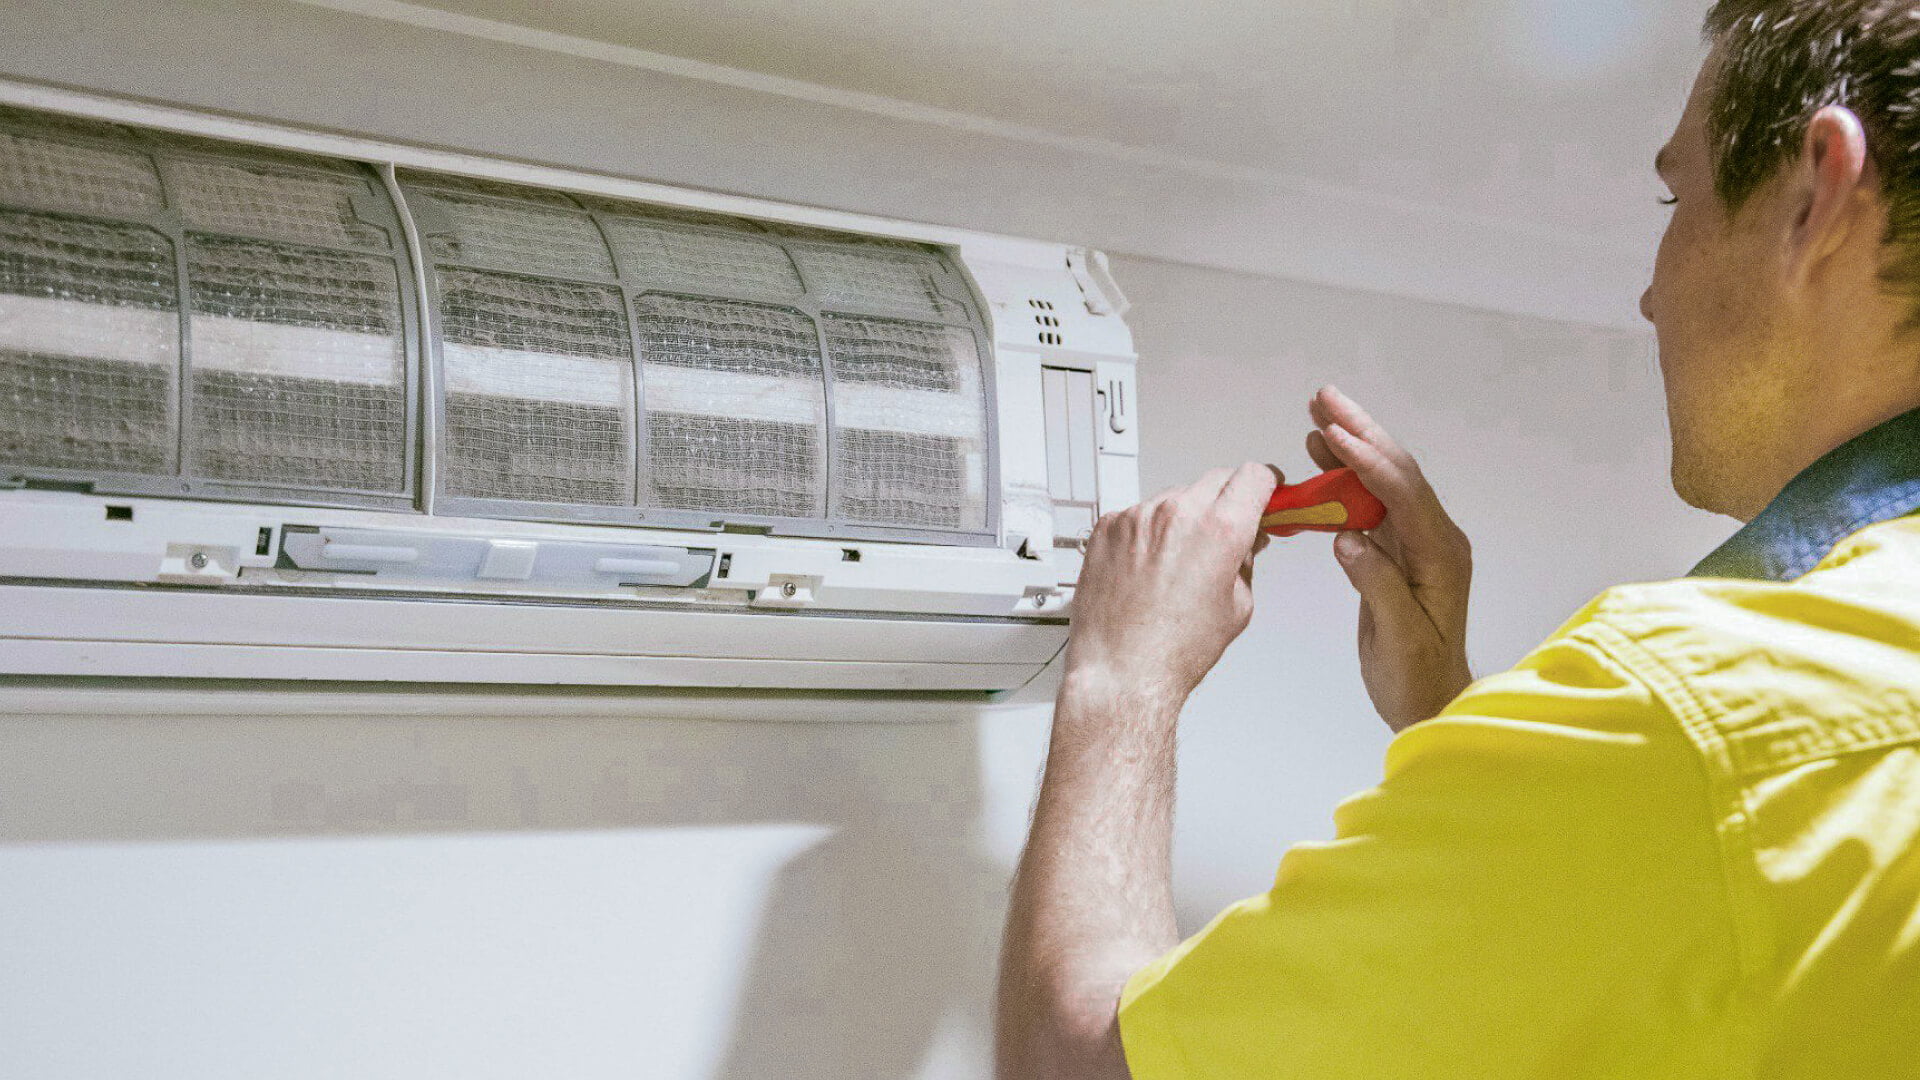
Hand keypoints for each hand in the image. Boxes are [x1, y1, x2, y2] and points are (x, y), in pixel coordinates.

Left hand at [1063, 462, 1279, 703]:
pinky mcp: (1108, 526)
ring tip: (1179, 562)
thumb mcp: (1237, 607)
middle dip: (1228, 500)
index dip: (1266, 485)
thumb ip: (1246, 562)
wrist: (1119, 669)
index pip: (1254, 476)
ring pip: (1175, 497)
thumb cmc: (1172, 651)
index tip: (1265, 492)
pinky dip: (1150, 531)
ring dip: (1186, 517)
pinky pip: (1140, 513)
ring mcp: (1138, 516)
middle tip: (1227, 530)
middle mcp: (1177, 514)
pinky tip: (1149, 566)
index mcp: (1219, 530)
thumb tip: (1247, 543)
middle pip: (1216, 479)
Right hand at [1307, 386, 1472, 731]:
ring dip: (1350, 447)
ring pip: (1382, 481)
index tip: (1331, 431)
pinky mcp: (1397, 553)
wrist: (1431, 701)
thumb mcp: (1399, 638)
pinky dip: (1344, 479)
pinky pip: (1370, 504)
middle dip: (1360, 431)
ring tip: (1316, 417)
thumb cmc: (1417, 678)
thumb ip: (1378, 585)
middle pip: (1396, 471)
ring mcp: (1416, 543)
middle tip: (1324, 397)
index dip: (1366, 458)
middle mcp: (1434, 538)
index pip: (1402, 491)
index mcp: (1441, 554)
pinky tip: (1321, 462)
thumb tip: (1349, 538)